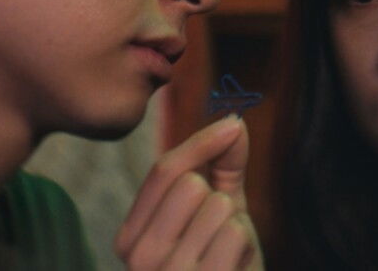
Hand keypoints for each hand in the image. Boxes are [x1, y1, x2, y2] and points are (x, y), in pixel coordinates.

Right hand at [116, 115, 261, 270]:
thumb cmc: (224, 267)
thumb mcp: (219, 213)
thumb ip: (222, 167)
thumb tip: (234, 121)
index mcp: (131, 239)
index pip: (163, 172)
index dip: (202, 142)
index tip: (233, 125)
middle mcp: (139, 259)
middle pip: (190, 184)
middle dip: (220, 200)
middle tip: (220, 235)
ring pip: (217, 206)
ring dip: (236, 226)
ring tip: (228, 257)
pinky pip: (235, 232)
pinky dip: (247, 246)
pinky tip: (235, 269)